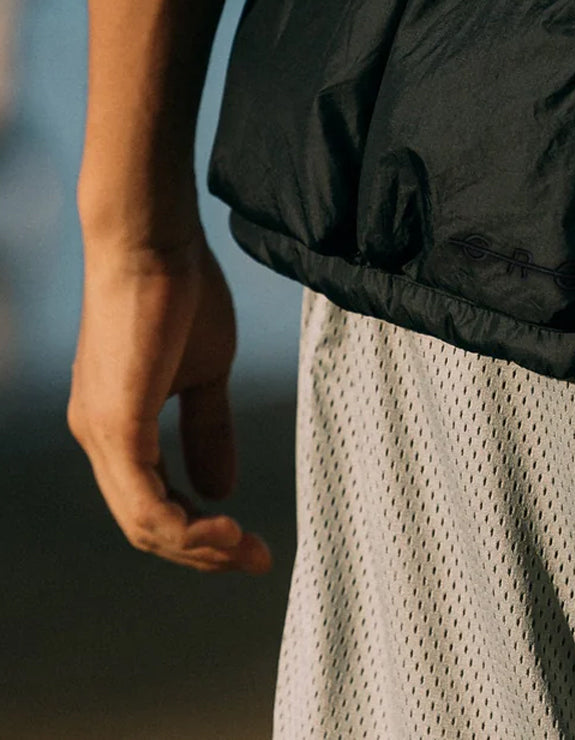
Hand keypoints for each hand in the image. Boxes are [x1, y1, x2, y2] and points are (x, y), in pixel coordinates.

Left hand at [67, 225, 271, 574]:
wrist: (153, 238)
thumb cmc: (179, 290)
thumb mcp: (205, 372)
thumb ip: (207, 429)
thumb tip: (222, 489)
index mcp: (116, 426)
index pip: (151, 504)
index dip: (201, 534)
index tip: (252, 543)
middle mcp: (97, 436)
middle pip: (145, 525)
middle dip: (204, 552)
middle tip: (256, 558)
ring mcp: (101, 432)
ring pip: (142, 521)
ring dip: (198, 545)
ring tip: (246, 545)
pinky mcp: (116, 421)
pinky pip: (143, 499)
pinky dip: (182, 525)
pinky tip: (223, 526)